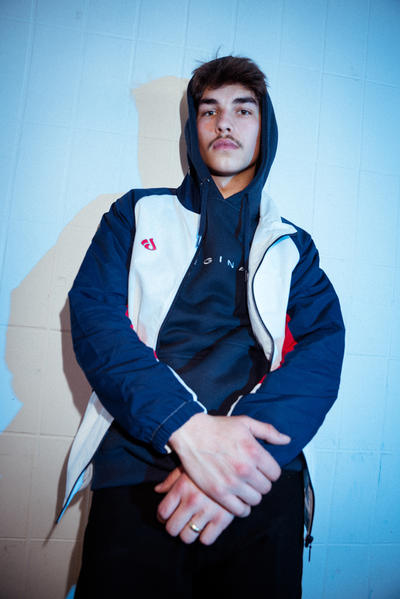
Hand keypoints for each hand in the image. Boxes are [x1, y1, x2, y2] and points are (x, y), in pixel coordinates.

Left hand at [155, 467, 234, 544]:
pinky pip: (206, 540)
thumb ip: (171, 480)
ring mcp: (207, 511)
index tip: (167, 516)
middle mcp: (192, 501)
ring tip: (193, 525)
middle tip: (180, 522)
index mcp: (181, 488)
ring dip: (188, 533)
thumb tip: (158, 490)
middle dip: (174, 527)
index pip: (162, 513)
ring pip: (187, 537)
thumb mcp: (189, 466)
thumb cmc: (210, 464)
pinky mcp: (222, 519)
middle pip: (172, 529)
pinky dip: (205, 536)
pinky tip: (208, 526)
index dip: (163, 517)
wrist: (238, 463)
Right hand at [168, 414, 289, 516]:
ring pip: (255, 500)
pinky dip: (241, 508)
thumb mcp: (246, 423)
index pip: (275, 474)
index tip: (261, 469)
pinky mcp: (218, 492)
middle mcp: (246, 469)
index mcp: (255, 451)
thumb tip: (287, 440)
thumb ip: (268, 431)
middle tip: (251, 478)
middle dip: (261, 483)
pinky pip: (240, 510)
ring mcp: (232, 482)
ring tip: (244, 488)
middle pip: (266, 488)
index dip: (269, 471)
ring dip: (251, 495)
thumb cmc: (219, 427)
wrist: (191, 433)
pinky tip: (237, 499)